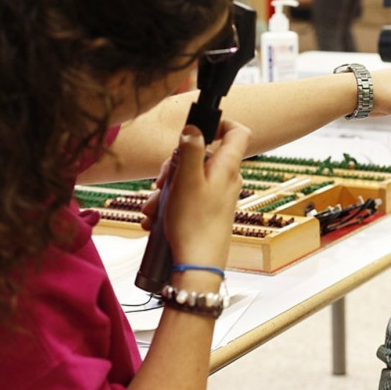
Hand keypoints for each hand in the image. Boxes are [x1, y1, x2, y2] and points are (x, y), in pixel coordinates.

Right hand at [147, 120, 249, 268]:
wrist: (198, 266)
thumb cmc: (194, 225)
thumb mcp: (186, 180)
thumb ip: (191, 149)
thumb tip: (194, 126)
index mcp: (226, 167)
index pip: (237, 132)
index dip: (220, 123)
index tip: (196, 128)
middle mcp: (226, 179)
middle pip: (202, 156)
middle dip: (175, 165)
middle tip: (161, 181)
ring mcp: (218, 196)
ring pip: (189, 179)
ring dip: (167, 190)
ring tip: (153, 208)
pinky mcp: (209, 212)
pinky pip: (187, 198)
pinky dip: (170, 205)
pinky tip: (156, 219)